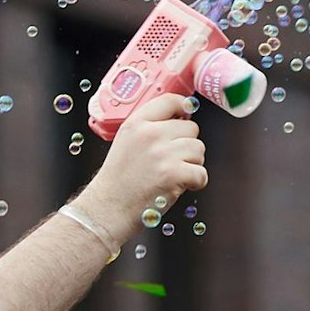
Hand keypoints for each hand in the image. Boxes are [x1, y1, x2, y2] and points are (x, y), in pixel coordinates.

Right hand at [78, 94, 207, 241]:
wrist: (108, 209)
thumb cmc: (118, 182)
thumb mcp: (125, 143)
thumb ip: (148, 129)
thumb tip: (181, 120)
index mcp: (136, 124)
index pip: (170, 101)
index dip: (183, 108)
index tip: (186, 116)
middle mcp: (150, 135)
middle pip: (191, 128)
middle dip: (187, 146)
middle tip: (172, 162)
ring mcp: (163, 154)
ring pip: (199, 150)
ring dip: (192, 164)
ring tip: (173, 175)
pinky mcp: (174, 174)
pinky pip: (201, 173)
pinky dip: (195, 183)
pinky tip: (179, 187)